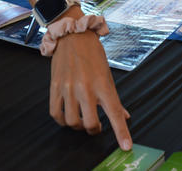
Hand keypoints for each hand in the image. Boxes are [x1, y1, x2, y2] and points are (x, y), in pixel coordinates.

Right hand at [49, 24, 131, 149]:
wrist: (73, 36)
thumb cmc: (92, 54)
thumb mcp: (107, 74)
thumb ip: (114, 98)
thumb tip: (124, 116)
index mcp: (103, 84)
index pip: (115, 113)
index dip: (121, 132)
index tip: (126, 146)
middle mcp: (86, 88)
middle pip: (90, 124)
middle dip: (94, 130)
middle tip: (96, 126)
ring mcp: (69, 88)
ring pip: (72, 122)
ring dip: (78, 126)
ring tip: (81, 120)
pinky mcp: (55, 87)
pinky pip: (56, 114)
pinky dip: (62, 120)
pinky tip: (67, 116)